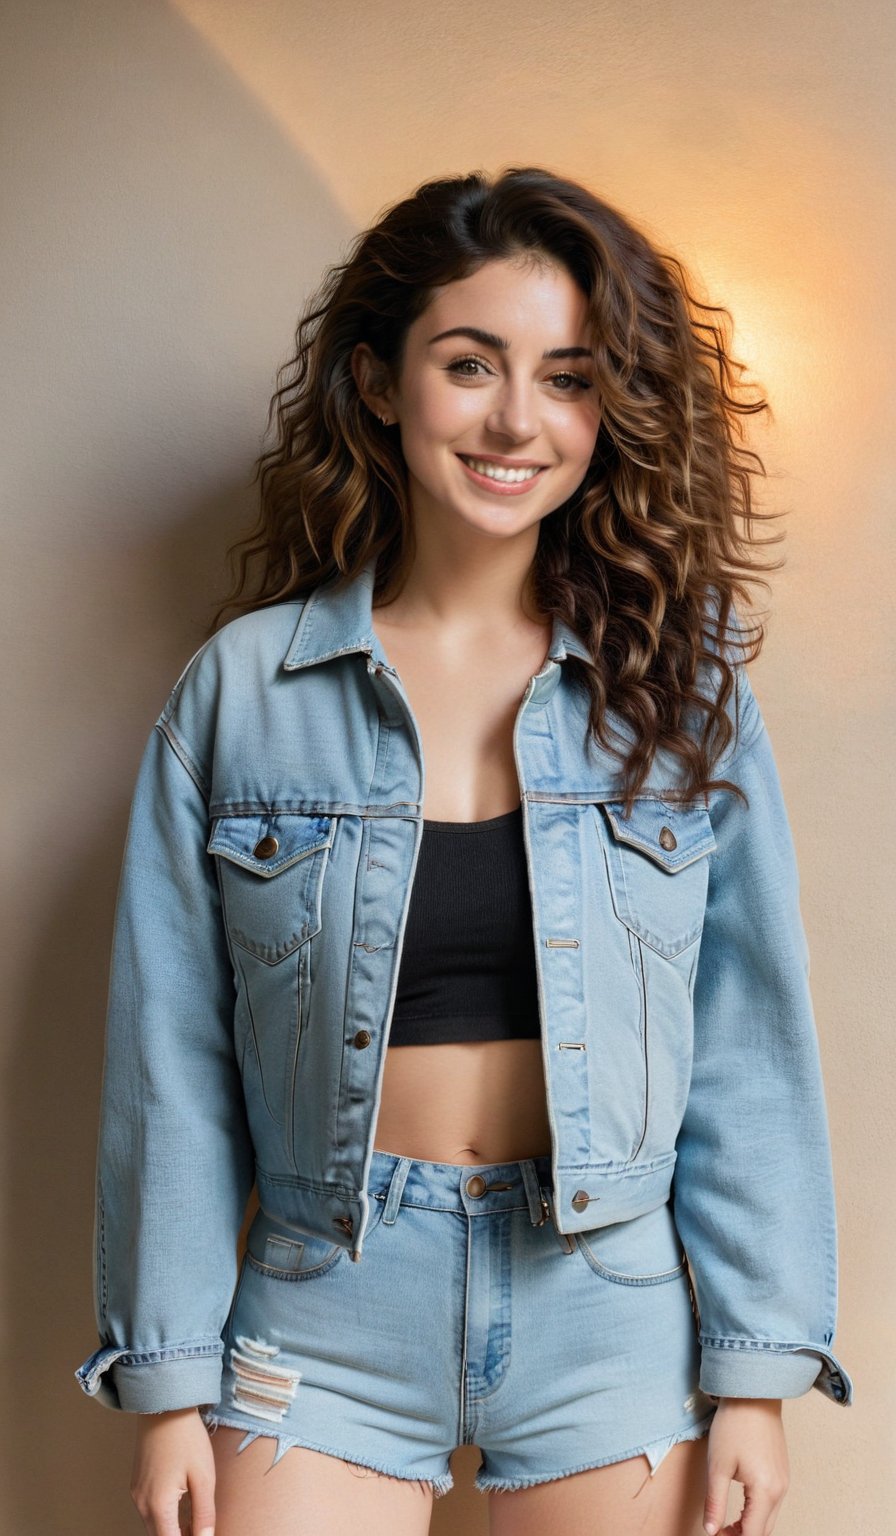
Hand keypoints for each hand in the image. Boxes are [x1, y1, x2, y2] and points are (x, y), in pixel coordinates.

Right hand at [130, 1406, 215, 1535]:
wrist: (164, 1405)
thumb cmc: (186, 1438)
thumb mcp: (204, 1476)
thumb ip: (204, 1513)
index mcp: (158, 1505)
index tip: (202, 1535)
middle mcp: (142, 1504)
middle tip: (202, 1529)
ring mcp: (137, 1494)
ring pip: (154, 1526)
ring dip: (172, 1529)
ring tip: (196, 1522)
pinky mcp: (137, 1484)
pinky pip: (150, 1511)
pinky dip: (165, 1516)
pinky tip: (183, 1507)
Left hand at [702, 1398, 789, 1535]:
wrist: (753, 1394)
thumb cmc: (734, 1426)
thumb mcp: (718, 1466)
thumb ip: (715, 1502)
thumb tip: (710, 1530)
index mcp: (765, 1491)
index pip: (752, 1534)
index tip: (715, 1534)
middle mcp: (780, 1490)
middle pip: (764, 1530)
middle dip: (742, 1535)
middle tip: (719, 1531)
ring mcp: (784, 1481)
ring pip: (769, 1518)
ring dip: (750, 1525)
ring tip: (727, 1522)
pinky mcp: (782, 1472)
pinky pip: (772, 1502)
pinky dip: (758, 1512)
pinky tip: (741, 1506)